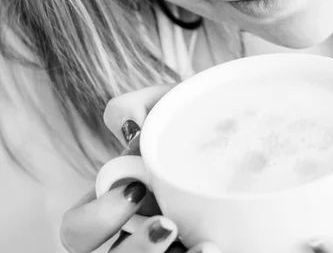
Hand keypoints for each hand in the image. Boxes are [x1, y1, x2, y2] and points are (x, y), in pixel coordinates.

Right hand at [60, 85, 216, 252]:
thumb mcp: (166, 105)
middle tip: (168, 225)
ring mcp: (170, 249)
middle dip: (134, 252)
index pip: (77, 229)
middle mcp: (136, 233)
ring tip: (208, 246)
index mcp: (115, 201)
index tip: (136, 190)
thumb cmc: (195, 120)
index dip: (94, 220)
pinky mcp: (199, 249)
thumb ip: (135, 106)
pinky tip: (218, 247)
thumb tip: (131, 128)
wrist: (246, 131)